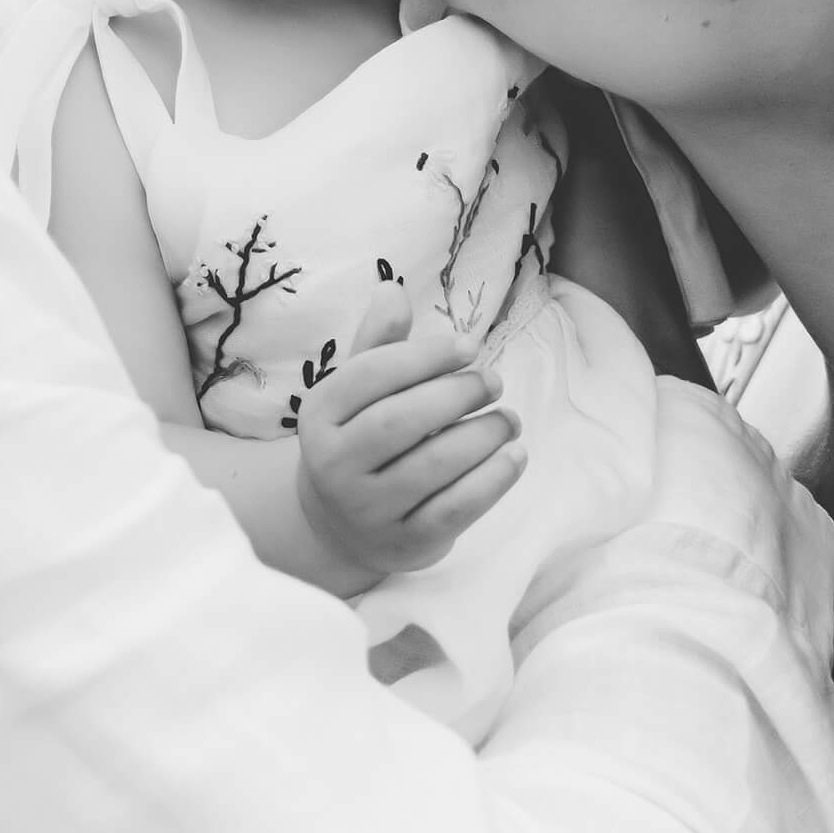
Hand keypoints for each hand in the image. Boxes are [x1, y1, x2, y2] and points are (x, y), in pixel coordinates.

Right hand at [296, 287, 525, 582]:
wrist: (340, 525)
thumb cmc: (361, 438)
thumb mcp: (357, 391)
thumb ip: (378, 344)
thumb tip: (392, 290)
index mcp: (320, 415)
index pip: (370, 376)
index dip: (425, 356)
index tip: (470, 346)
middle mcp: (333, 464)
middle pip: (399, 422)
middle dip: (456, 395)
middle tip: (495, 381)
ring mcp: (366, 509)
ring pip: (431, 467)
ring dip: (482, 437)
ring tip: (510, 419)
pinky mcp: (403, 542)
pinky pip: (453, 510)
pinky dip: (491, 481)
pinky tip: (514, 457)